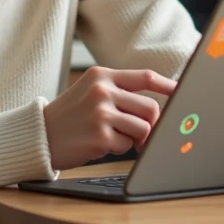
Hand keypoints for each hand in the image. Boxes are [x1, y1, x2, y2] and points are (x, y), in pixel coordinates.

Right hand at [43, 67, 176, 170]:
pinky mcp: (100, 137)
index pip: (145, 77)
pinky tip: (99, 144)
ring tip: (115, 136)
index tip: (184, 91)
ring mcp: (101, 113)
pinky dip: (119, 148)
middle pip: (151, 108)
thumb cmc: (70, 116)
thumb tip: (157, 109)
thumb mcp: (90, 92)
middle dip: (151, 124)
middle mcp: (102, 91)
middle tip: (142, 133)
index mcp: (102, 75)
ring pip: (143, 128)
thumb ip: (120, 92)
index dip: (169, 86)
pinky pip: (127, 145)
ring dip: (134, 137)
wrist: (39, 135)